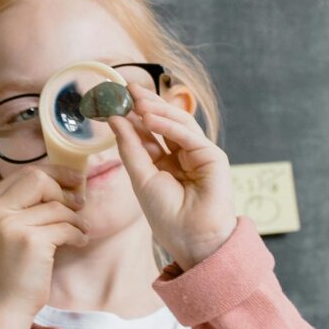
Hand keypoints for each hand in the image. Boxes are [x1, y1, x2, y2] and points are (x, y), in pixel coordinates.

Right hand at [0, 166, 86, 328]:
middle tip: (79, 205)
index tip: (75, 179)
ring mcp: (10, 225)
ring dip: (76, 219)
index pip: (26, 173)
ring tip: (80, 230)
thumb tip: (65, 180)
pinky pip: (65, 226)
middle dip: (64, 192)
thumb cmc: (15, 266)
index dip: (55, 173)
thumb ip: (27, 203)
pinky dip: (78, 234)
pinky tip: (78, 242)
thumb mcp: (11, 228)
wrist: (6, 304)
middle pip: (39, 180)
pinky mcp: (30, 241)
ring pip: (57, 206)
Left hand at [109, 85, 235, 269]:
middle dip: (147, 104)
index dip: (134, 116)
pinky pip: (189, 135)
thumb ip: (130, 147)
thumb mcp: (141, 178)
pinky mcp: (213, 157)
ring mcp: (199, 155)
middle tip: (128, 89)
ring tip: (136, 100)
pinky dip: (169, 125)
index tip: (116, 99)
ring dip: (157, 110)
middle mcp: (183, 156)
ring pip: (179, 124)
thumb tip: (115, 118)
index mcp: (166, 163)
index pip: (150, 132)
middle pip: (165, 123)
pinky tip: (150, 117)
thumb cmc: (168, 216)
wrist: (192, 240)